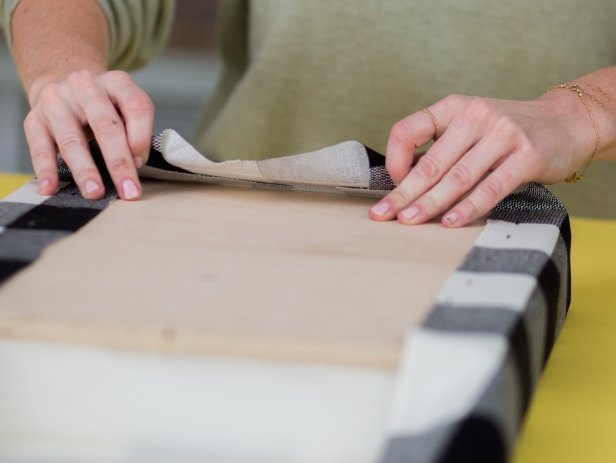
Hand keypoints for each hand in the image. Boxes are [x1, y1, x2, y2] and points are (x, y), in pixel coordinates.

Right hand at [24, 69, 153, 199]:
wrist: (64, 84)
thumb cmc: (105, 106)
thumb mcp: (126, 108)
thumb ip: (135, 131)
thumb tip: (133, 163)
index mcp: (117, 82)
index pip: (136, 106)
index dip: (141, 138)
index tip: (141, 164)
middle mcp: (86, 86)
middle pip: (105, 126)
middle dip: (119, 163)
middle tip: (128, 191)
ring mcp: (57, 100)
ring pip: (72, 139)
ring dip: (85, 170)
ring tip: (94, 192)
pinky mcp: (35, 117)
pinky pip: (40, 146)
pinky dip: (45, 169)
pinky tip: (50, 188)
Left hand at [369, 92, 594, 226]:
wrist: (568, 122)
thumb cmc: (508, 132)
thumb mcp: (470, 126)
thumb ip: (442, 147)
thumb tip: (404, 181)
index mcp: (453, 107)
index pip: (408, 130)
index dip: (394, 160)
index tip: (392, 184)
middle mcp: (475, 116)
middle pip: (430, 163)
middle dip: (403, 193)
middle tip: (382, 215)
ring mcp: (502, 135)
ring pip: (456, 178)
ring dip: (429, 204)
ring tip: (409, 221)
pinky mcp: (526, 157)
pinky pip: (489, 188)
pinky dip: (467, 208)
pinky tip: (450, 222)